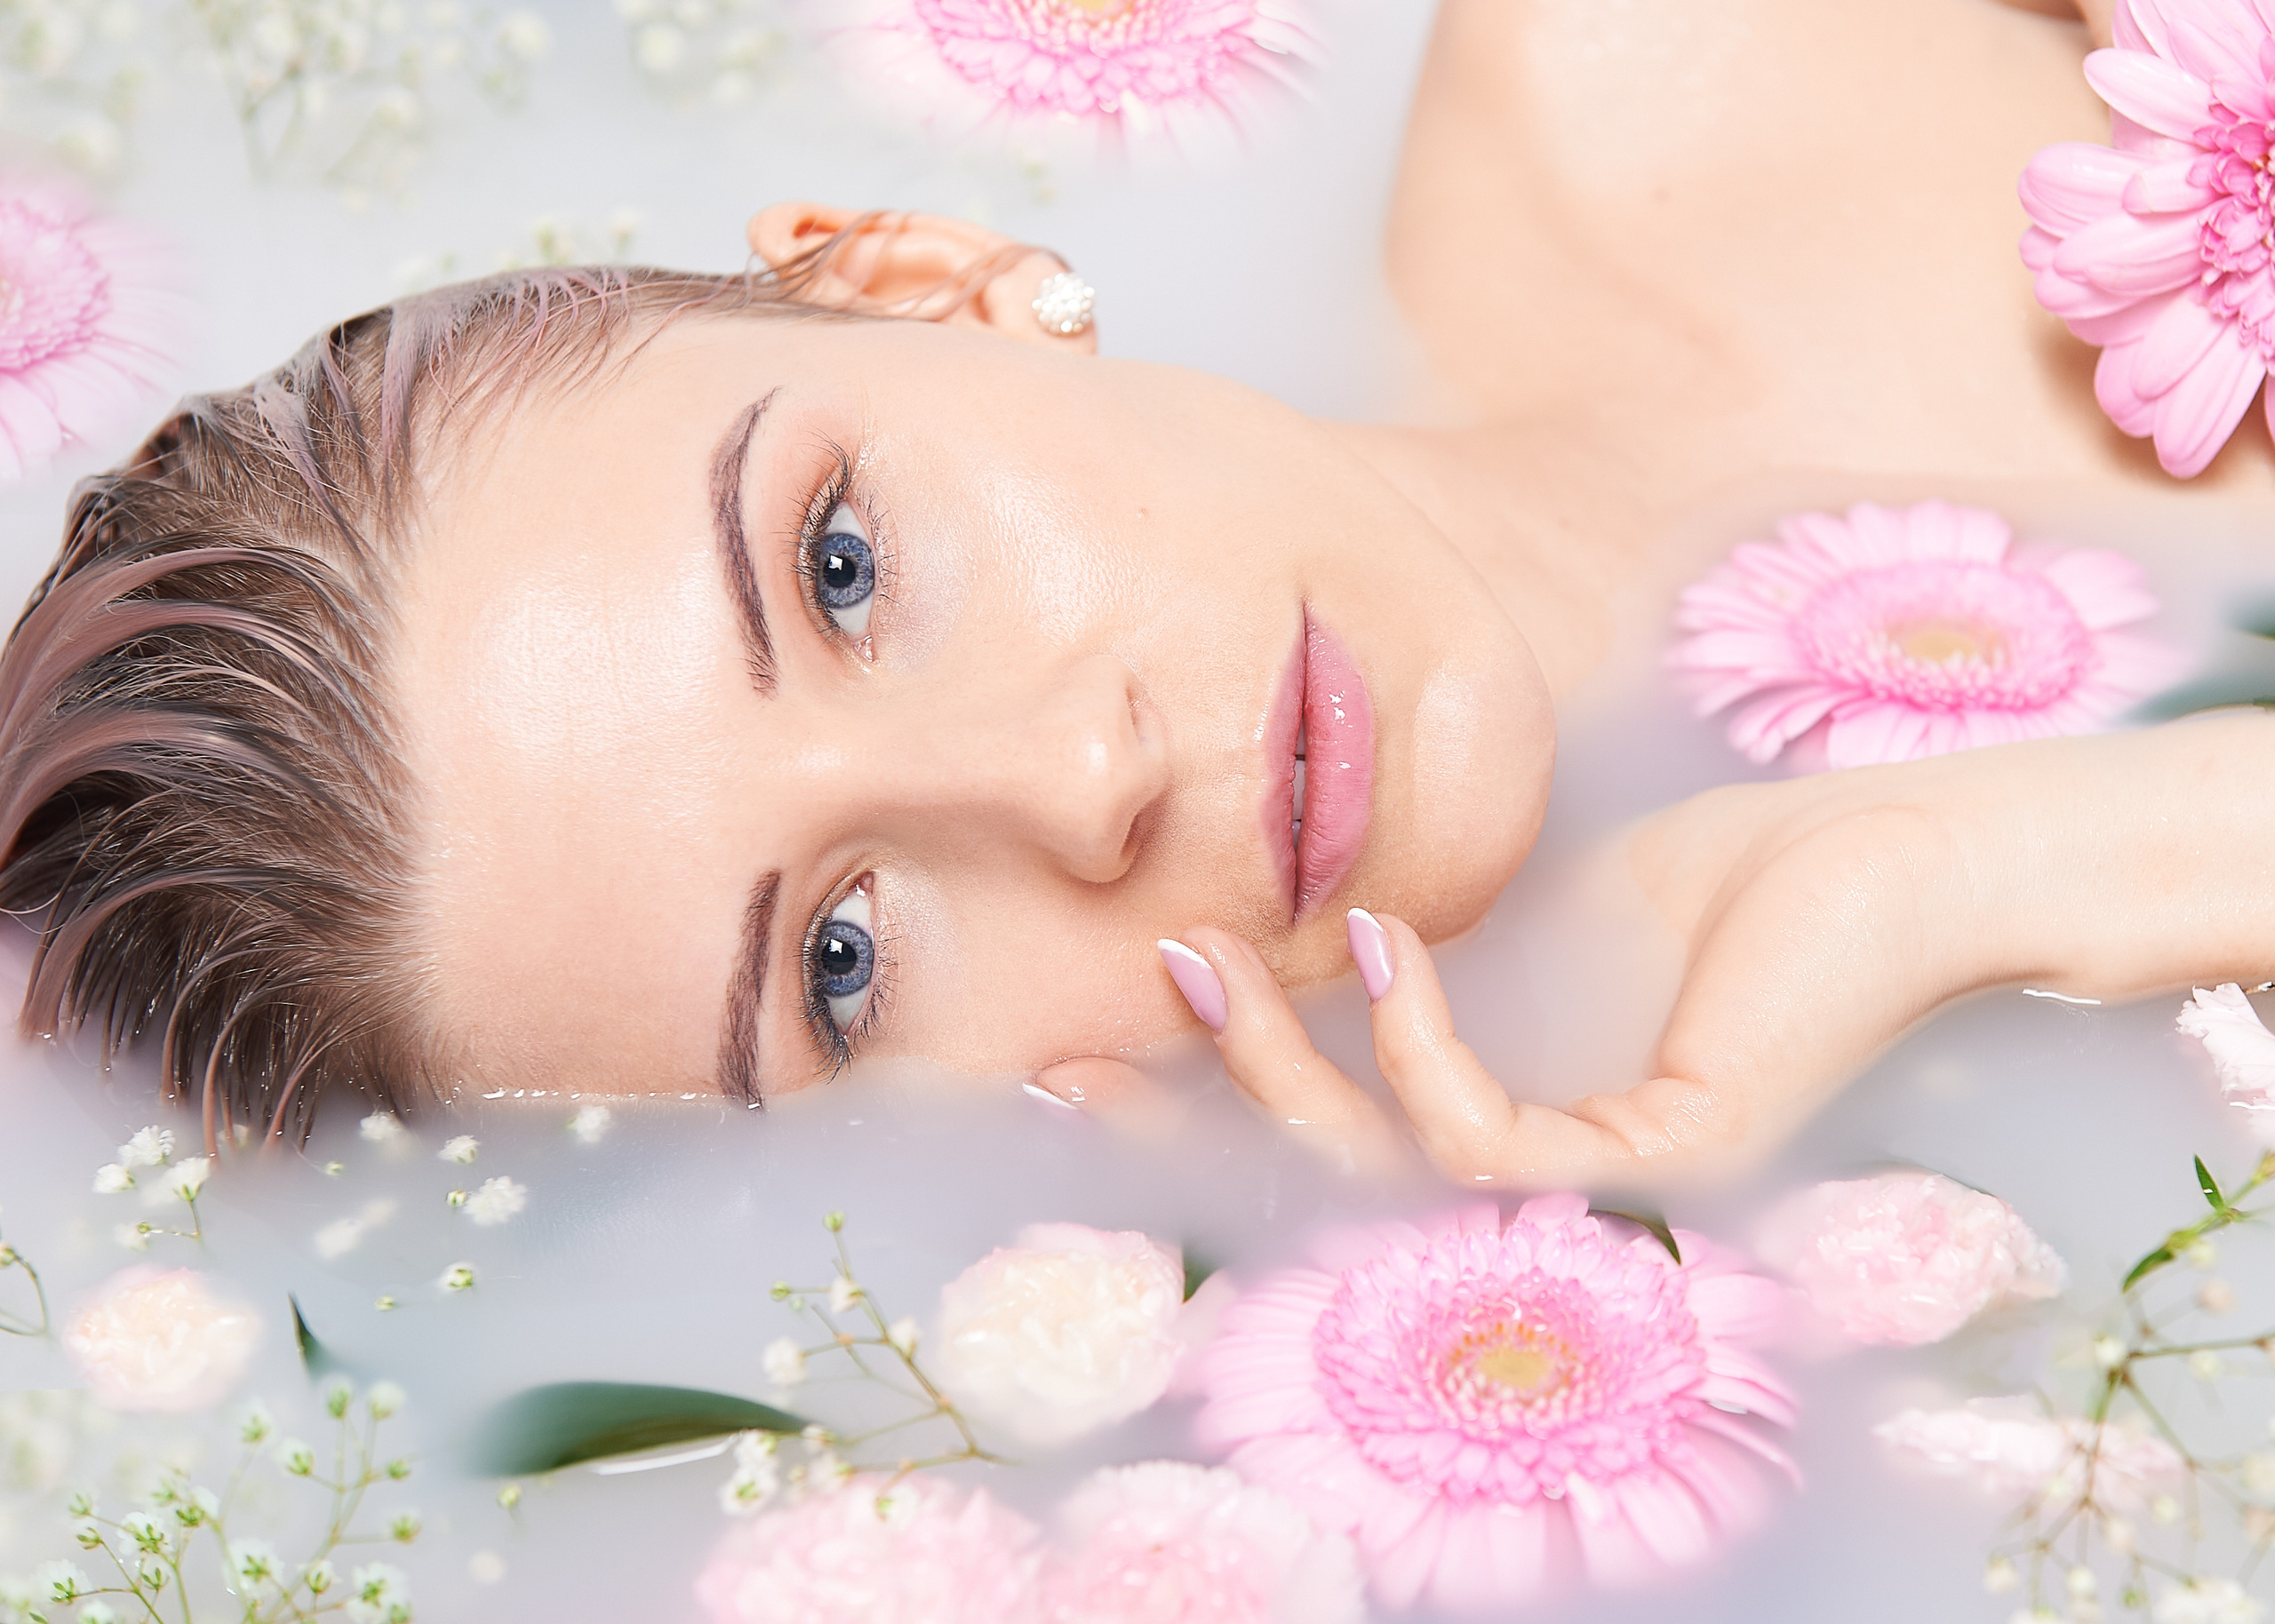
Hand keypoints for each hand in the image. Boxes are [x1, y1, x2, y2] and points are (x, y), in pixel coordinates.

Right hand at [1058, 713, 2274, 1184]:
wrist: (1892, 855)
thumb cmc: (1721, 880)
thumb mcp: (1519, 911)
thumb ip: (1409, 953)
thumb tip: (1269, 921)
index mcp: (1507, 1123)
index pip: (1332, 1142)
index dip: (1203, 1113)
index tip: (1087, 1050)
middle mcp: (1546, 1179)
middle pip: (1329, 1188)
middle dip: (1195, 1122)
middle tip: (1087, 1046)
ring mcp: (1607, 1187)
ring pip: (1383, 1176)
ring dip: (1277, 1071)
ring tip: (1209, 957)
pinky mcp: (1666, 1160)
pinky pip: (1481, 1140)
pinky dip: (1410, 1045)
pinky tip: (1376, 937)